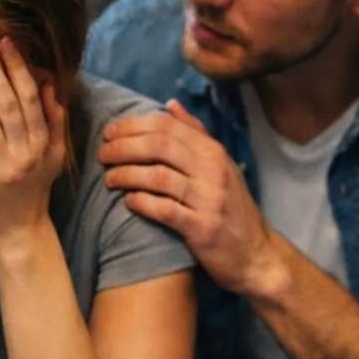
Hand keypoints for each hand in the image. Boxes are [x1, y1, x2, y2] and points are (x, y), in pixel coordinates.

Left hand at [0, 37, 65, 247]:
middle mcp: (28, 150)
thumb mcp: (52, 156)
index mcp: (44, 142)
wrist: (19, 231)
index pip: (31, 96)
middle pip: (10, 102)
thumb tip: (49, 86)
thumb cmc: (31, 190)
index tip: (5, 42)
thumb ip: (52, 122)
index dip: (18, 68)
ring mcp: (7, 164)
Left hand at [98, 100, 286, 297]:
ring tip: (110, 179)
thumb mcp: (221, 165)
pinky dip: (141, 203)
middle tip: (102, 154)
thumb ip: (195, 134)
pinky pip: (164, 210)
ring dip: (126, 175)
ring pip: (157, 176)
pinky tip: (128, 202)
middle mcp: (213, 170)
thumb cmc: (232, 208)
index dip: (131, 125)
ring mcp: (209, 199)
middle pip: (158, 146)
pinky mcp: (203, 228)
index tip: (109, 132)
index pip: (166, 125)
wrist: (256, 254)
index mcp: (213, 151)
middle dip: (123, 147)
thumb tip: (170, 104)